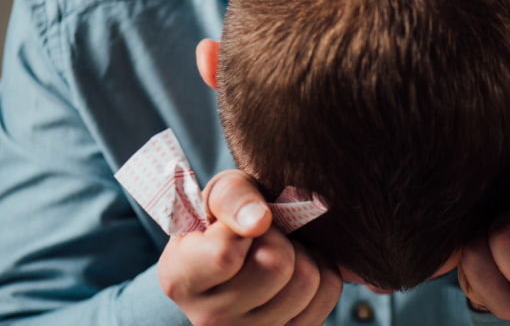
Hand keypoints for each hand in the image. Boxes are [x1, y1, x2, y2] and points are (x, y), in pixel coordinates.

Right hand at [158, 170, 342, 325]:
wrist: (237, 254)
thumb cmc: (223, 221)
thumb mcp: (216, 196)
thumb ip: (231, 196)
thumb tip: (259, 220)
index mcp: (181, 280)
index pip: (226, 253)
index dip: (244, 225)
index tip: (238, 225)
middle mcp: (211, 319)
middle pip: (276, 265)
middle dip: (278, 237)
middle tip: (264, 236)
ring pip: (307, 279)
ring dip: (301, 252)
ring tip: (279, 251)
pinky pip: (328, 290)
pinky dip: (321, 267)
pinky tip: (297, 266)